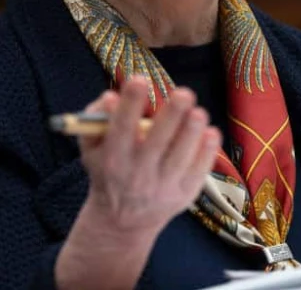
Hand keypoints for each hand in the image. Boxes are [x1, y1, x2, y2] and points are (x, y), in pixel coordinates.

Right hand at [55, 76, 220, 289]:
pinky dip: (207, 151)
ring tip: (198, 113)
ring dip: (192, 131)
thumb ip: (96, 119)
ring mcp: (163, 186)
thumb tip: (110, 97)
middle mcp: (137, 174)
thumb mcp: (91, 148)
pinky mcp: (185, 195)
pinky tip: (210, 132)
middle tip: (183, 93)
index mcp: (113, 158)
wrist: (122, 221)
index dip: (130, 104)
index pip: (121, 128)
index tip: (139, 79)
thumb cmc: (107, 170)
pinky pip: (199, 170)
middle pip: (157, 141)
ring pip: (182, 155)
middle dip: (171, 115)